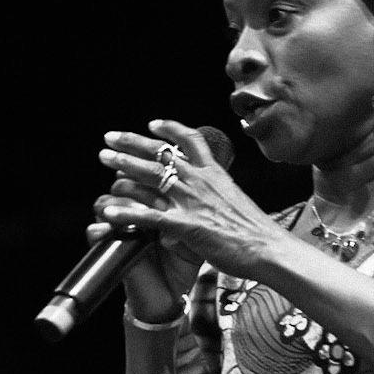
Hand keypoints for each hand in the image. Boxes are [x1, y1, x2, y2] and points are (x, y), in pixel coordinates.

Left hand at [94, 120, 276, 300]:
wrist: (269, 248)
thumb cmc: (256, 231)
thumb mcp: (236, 200)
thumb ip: (218, 192)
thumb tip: (210, 192)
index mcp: (215, 174)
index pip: (190, 140)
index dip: (169, 129)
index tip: (152, 124)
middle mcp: (201, 181)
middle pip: (161, 153)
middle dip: (132, 143)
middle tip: (110, 137)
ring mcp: (193, 202)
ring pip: (151, 176)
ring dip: (124, 166)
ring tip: (104, 158)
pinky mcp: (187, 225)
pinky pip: (150, 216)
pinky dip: (127, 213)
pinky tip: (109, 210)